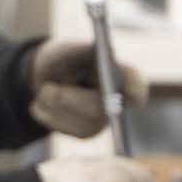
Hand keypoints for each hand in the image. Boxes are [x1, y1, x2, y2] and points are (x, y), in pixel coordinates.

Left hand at [28, 38, 146, 139]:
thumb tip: (95, 48)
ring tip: (46, 89)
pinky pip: (63, 129)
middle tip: (46, 90)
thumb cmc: (64, 59)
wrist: (47, 77)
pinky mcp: (86, 133)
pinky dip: (46, 114)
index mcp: (121, 73)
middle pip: (99, 109)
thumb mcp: (67, 50)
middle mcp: (119, 100)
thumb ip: (81, 50)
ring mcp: (104, 119)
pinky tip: (44, 104)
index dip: (136, 88)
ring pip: (77, 121)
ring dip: (52, 104)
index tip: (131, 93)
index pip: (136, 83)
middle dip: (69, 100)